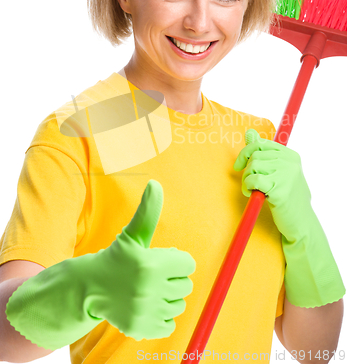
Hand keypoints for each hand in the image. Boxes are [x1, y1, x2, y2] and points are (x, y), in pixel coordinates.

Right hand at [6, 180, 195, 349]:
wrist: (89, 288)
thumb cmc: (117, 257)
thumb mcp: (133, 235)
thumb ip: (148, 211)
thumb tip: (155, 183)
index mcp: (151, 264)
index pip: (188, 264)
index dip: (176, 260)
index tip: (159, 260)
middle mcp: (149, 290)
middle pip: (185, 285)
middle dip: (172, 278)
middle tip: (151, 275)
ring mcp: (145, 312)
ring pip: (178, 305)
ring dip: (168, 298)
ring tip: (148, 290)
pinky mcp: (142, 329)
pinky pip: (169, 324)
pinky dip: (161, 317)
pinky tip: (146, 306)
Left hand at [233, 128, 312, 241]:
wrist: (301, 223)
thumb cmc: (287, 197)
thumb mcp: (279, 172)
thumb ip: (265, 153)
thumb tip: (250, 132)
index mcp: (290, 155)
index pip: (260, 143)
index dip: (245, 154)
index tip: (238, 166)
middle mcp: (290, 162)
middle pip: (254, 156)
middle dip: (246, 170)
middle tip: (248, 184)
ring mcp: (286, 175)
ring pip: (252, 168)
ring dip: (246, 180)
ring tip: (252, 190)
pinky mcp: (280, 190)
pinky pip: (253, 181)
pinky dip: (248, 188)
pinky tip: (254, 195)